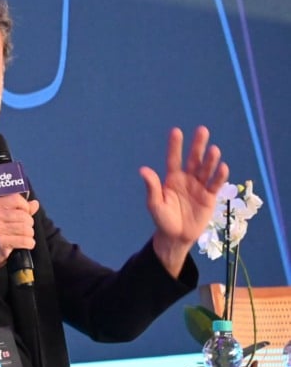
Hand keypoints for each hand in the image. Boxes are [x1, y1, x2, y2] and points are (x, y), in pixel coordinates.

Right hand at [0, 193, 39, 270]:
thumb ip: (17, 209)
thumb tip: (35, 204)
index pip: (16, 199)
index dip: (25, 206)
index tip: (25, 214)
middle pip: (24, 216)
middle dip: (28, 224)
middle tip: (22, 230)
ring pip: (26, 229)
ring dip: (29, 235)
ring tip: (23, 237)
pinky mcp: (1, 242)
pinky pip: (25, 241)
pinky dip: (29, 244)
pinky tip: (25, 244)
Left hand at [139, 126, 228, 276]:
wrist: (176, 236)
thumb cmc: (163, 219)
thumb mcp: (155, 204)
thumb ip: (152, 187)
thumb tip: (143, 169)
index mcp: (172, 178)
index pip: (173, 159)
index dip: (175, 146)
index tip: (176, 131)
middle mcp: (187, 179)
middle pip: (193, 159)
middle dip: (197, 146)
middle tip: (202, 130)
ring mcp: (199, 187)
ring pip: (206, 170)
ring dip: (210, 160)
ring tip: (214, 150)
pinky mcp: (210, 197)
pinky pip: (215, 184)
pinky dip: (219, 176)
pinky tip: (222, 167)